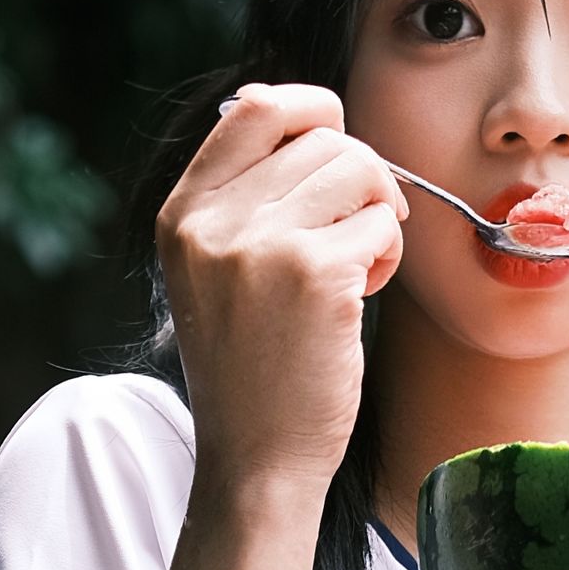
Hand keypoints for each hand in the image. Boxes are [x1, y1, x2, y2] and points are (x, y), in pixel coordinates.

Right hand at [156, 82, 408, 510]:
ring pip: (359, 170)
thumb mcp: (217, 272)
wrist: (256, 462)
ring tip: (353, 271)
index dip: (311, 108)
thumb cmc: (252, 370)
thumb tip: (306, 114)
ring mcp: (263, 245)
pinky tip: (359, 300)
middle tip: (352, 239)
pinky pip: (382, 225)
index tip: (337, 141)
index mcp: (182, 214)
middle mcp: (214, 222)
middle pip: (322, 138)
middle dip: (357, 180)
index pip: (254, 107)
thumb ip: (245, 198)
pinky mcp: (316, 275)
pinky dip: (386, 258)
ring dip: (376, 216)